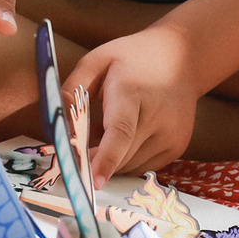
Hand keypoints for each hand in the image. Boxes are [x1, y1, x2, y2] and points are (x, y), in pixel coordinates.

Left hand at [65, 27, 201, 181]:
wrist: (182, 56)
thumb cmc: (131, 58)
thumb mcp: (97, 60)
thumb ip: (72, 88)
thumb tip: (56, 123)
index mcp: (132, 93)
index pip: (121, 132)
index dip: (106, 158)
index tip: (94, 181)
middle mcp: (158, 118)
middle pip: (121, 156)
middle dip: (95, 161)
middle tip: (80, 149)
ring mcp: (171, 135)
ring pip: (130, 166)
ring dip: (111, 160)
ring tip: (108, 129)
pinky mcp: (177, 147)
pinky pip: (142, 166)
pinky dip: (127, 160)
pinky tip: (127, 137)